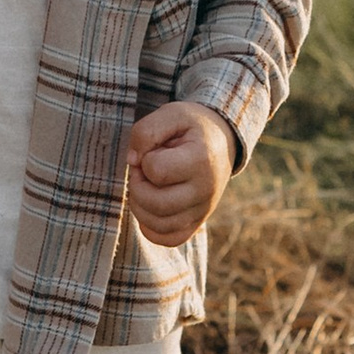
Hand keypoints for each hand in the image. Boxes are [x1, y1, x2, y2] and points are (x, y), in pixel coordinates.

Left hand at [123, 100, 235, 247]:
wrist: (221, 141)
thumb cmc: (192, 127)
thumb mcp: (171, 114)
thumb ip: (146, 131)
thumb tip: (132, 161)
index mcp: (201, 159)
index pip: (156, 170)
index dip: (144, 159)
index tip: (151, 150)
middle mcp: (206, 190)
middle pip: (156, 203)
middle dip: (137, 186)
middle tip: (142, 171)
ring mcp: (204, 210)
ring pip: (160, 225)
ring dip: (139, 206)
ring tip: (145, 187)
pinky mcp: (198, 222)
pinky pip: (170, 239)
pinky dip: (151, 229)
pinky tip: (149, 208)